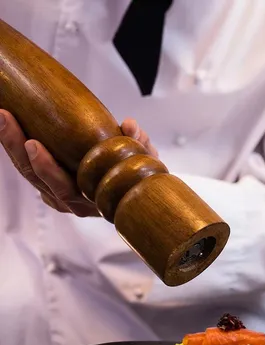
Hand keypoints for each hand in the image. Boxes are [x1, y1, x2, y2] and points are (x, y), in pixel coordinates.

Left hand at [0, 110, 157, 216]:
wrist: (136, 193)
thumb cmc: (139, 177)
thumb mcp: (146, 161)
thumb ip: (139, 143)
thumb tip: (128, 125)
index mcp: (94, 201)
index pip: (63, 188)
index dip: (46, 167)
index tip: (33, 143)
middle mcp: (72, 203)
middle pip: (36, 178)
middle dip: (17, 148)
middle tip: (6, 119)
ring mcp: (58, 195)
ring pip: (28, 173)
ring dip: (11, 144)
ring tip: (2, 117)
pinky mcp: (50, 186)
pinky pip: (29, 169)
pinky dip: (16, 149)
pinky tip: (9, 126)